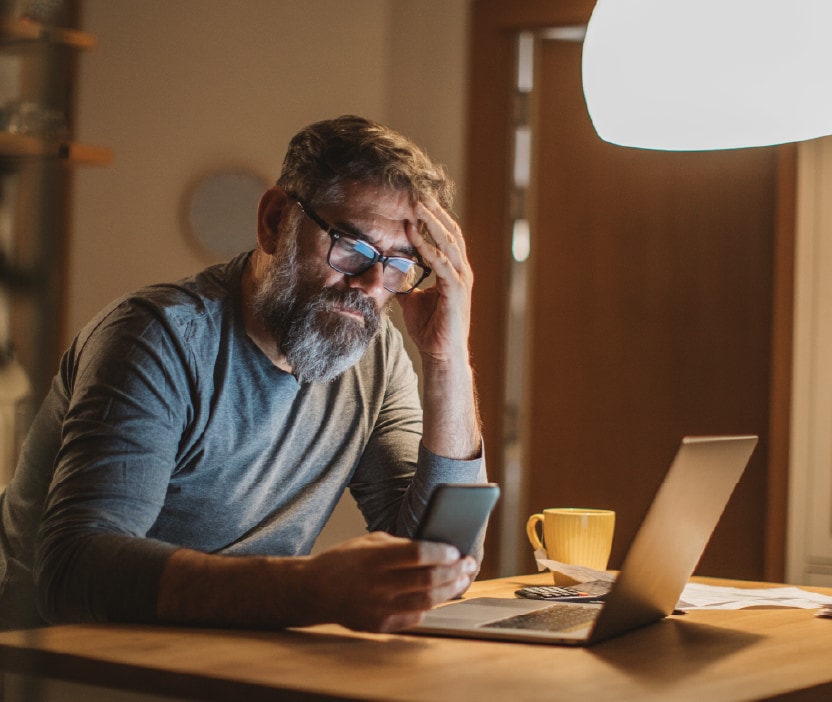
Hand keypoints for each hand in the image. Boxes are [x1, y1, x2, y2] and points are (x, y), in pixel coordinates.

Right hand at [305, 532, 476, 632]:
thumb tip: (434, 548)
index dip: (442, 552)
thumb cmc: (344, 560)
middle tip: (469, 565)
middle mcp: (377, 584)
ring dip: (450, 590)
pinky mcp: (379, 625)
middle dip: (455, 571)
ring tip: (463, 581)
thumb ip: (399, 545)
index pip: (418, 554)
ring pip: (426, 601)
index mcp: (375, 558)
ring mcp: (378, 607)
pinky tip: (439, 597)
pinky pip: (414, 618)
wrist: (314, 590)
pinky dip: (430, 607)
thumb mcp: (369, 541)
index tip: (456, 550)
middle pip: (427, 579)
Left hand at [397, 197, 472, 363]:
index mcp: (453, 270)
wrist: (440, 354)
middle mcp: (461, 271)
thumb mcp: (413, 300)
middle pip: (450, 232)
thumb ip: (405, 283)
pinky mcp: (457, 291)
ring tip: (416, 206)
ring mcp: (461, 280)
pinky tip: (415, 236)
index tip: (416, 201)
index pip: (445, 236)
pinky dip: (428, 248)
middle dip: (434, 212)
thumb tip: (388, 272)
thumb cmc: (430, 329)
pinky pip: (442, 264)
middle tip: (416, 193)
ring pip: (448, 242)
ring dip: (432, 223)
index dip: (433, 218)